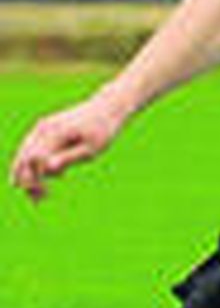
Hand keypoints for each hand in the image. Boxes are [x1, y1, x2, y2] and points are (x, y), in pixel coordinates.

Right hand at [10, 95, 129, 201]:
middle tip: (39, 200)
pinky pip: (32, 150)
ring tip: (42, 194)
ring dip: (28, 174)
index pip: (33, 160)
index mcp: (55, 132)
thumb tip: (47, 169)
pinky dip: (35, 165)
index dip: (33, 180)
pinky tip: (52, 177)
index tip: (44, 196)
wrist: (108, 107)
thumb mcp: (92, 148)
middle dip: (27, 180)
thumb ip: (69, 158)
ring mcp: (42, 127)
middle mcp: (43, 128)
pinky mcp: (45, 129)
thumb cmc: (103, 129)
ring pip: (24, 154)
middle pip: (23, 158)